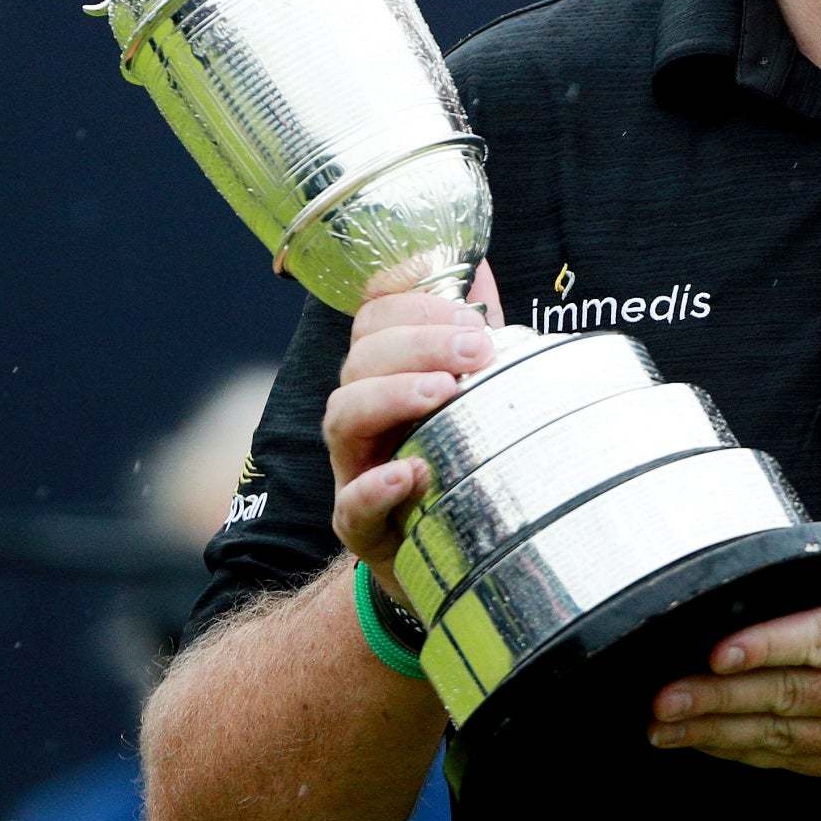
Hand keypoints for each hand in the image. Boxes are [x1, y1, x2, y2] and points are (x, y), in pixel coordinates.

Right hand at [325, 260, 501, 603]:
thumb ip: (470, 333)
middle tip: (475, 351)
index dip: (413, 303)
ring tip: (442, 393)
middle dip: (418, 342)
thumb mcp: (469, 394)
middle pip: (360, 359)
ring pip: (342, 416)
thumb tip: (478, 266)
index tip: (469, 311)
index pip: (374, 318)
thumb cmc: (458, 459)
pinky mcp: (361, 528)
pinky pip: (351, 506)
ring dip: (392, 395)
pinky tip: (411, 473)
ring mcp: (354, 469)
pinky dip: (376, 486)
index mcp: (385, 375)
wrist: (453, 554)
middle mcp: (362, 416)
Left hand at [646, 524, 820, 781]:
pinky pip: (813, 764)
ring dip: (725, 737)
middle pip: (791, 701)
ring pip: (791, 741)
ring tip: (668, 729)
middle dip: (717, 702)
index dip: (764, 648)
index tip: (713, 651)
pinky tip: (725, 749)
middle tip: (658, 701)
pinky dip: (763, 758)